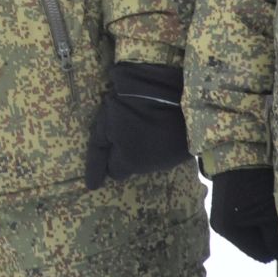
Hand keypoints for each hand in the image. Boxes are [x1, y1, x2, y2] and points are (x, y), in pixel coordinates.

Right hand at [84, 61, 190, 188]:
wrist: (185, 96)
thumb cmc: (157, 132)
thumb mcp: (135, 158)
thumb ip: (118, 166)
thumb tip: (112, 168)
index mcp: (106, 122)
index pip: (97, 148)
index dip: (95, 168)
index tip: (92, 186)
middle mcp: (112, 105)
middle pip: (105, 131)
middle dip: (105, 149)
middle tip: (106, 165)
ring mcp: (130, 95)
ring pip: (119, 119)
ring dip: (119, 135)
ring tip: (122, 149)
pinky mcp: (150, 90)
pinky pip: (135, 111)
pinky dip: (134, 124)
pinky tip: (139, 130)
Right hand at [210, 166, 277, 265]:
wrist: (239, 147)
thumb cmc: (255, 182)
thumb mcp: (270, 214)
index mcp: (228, 230)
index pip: (262, 255)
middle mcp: (221, 224)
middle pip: (257, 242)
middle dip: (271, 234)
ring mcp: (222, 211)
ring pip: (254, 229)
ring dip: (266, 222)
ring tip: (274, 204)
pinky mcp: (226, 200)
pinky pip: (248, 216)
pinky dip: (259, 211)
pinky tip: (265, 197)